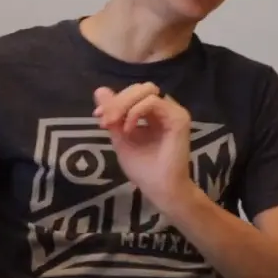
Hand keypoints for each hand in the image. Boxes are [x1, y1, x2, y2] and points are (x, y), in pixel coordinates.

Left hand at [93, 82, 193, 207]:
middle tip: (105, 120)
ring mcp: (173, 112)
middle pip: (140, 88)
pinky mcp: (179, 118)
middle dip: (118, 101)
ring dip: (125, 104)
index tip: (98, 115)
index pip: (134, 94)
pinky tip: (129, 129)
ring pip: (147, 91)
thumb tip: (99, 90)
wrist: (161, 189)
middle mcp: (165, 110)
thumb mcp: (121, 138)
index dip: (115, 99)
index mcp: (153, 114)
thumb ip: (113, 114)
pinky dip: (136, 112)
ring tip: (114, 124)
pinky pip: (153, 102)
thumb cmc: (143, 169)